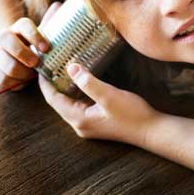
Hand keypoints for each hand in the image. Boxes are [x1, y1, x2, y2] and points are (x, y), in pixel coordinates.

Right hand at [0, 1, 62, 90]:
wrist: (13, 56)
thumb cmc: (34, 46)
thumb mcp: (43, 35)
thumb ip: (51, 22)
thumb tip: (58, 5)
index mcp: (19, 27)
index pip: (24, 25)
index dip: (35, 36)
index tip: (46, 48)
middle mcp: (4, 37)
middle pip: (7, 40)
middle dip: (23, 54)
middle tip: (36, 63)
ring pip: (6, 63)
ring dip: (23, 72)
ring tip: (32, 75)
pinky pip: (2, 79)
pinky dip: (15, 83)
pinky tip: (23, 80)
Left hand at [38, 62, 158, 146]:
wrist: (152, 131)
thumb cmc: (132, 115)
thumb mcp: (109, 96)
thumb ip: (88, 82)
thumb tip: (70, 68)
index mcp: (79, 119)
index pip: (53, 99)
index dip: (45, 83)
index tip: (41, 66)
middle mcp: (80, 124)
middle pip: (58, 102)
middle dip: (53, 83)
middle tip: (50, 63)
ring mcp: (88, 124)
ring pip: (69, 103)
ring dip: (64, 87)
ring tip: (61, 68)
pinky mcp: (96, 121)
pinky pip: (79, 104)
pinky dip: (76, 91)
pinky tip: (79, 80)